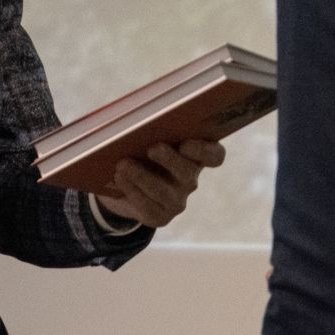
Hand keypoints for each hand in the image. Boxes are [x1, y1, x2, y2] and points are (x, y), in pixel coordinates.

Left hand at [94, 139, 225, 228]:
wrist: (124, 185)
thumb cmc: (140, 151)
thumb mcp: (148, 138)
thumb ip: (151, 128)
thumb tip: (136, 119)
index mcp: (194, 156)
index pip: (215, 156)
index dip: (204, 151)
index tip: (186, 143)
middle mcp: (190, 179)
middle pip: (188, 172)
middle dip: (169, 160)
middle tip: (151, 148)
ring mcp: (177, 200)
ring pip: (164, 191)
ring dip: (142, 176)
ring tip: (123, 165)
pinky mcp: (161, 216)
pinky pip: (148, 206)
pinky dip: (132, 190)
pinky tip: (119, 178)